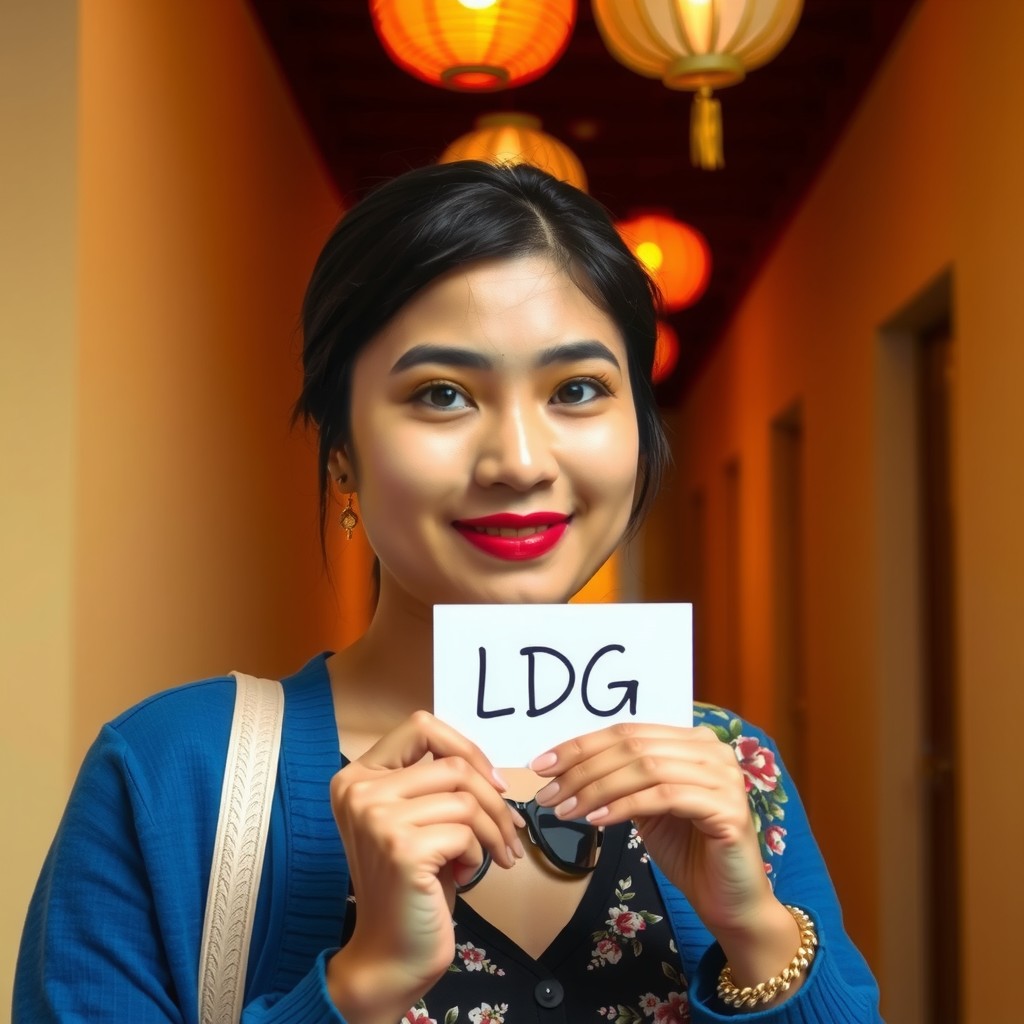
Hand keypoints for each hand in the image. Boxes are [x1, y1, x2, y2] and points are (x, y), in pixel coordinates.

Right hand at [326, 711, 522, 1023]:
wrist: (391, 953)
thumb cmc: (413, 885)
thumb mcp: (417, 820)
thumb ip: (434, 784)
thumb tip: (491, 769)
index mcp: (357, 776)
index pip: (421, 726)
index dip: (465, 748)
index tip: (491, 781)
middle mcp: (358, 790)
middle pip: (453, 765)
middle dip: (493, 800)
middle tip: (511, 832)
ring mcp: (375, 817)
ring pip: (465, 799)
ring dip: (492, 830)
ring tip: (492, 857)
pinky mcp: (401, 847)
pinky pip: (465, 832)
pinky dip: (477, 854)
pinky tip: (462, 876)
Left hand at [530, 724, 784, 950]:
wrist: (729, 901)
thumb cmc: (687, 850)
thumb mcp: (646, 806)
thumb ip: (621, 779)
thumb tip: (564, 767)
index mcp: (692, 740)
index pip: (628, 731)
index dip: (581, 745)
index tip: (542, 765)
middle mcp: (712, 749)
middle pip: (633, 746)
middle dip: (582, 769)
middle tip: (547, 792)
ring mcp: (723, 776)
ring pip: (645, 768)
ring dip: (596, 788)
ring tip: (564, 810)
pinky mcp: (727, 808)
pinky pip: (663, 797)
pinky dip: (624, 805)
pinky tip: (596, 820)